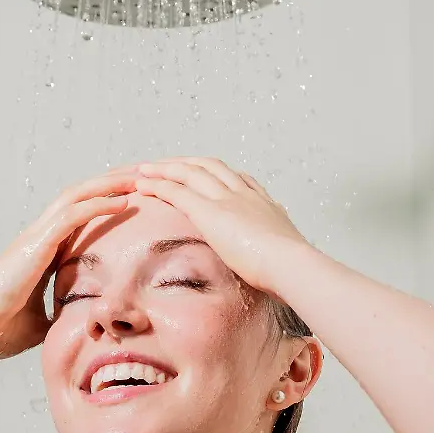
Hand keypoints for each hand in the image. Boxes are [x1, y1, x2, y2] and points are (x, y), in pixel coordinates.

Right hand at [0, 172, 136, 361]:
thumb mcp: (44, 323)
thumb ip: (64, 316)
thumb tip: (86, 326)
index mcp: (44, 251)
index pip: (81, 216)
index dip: (108, 202)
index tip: (138, 198)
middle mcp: (40, 236)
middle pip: (82, 196)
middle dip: (114, 182)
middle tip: (147, 174)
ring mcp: (36, 236)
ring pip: (77, 195)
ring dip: (110, 184)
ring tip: (141, 177)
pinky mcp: (34, 244)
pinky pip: (72, 215)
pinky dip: (99, 204)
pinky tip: (124, 201)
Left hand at [135, 157, 311, 297]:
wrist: (290, 265)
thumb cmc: (289, 269)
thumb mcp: (283, 252)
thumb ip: (273, 249)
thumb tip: (275, 260)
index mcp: (263, 202)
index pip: (236, 177)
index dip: (214, 173)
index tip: (201, 173)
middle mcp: (244, 193)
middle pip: (209, 166)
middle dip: (185, 163)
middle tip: (165, 164)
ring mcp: (227, 199)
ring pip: (190, 171)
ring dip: (165, 168)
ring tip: (144, 169)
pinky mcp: (210, 211)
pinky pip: (177, 190)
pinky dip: (158, 184)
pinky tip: (143, 185)